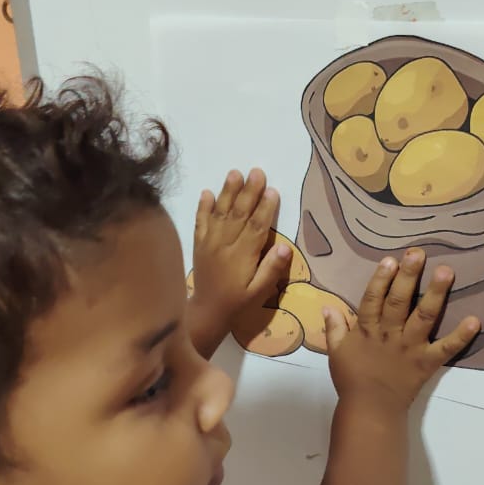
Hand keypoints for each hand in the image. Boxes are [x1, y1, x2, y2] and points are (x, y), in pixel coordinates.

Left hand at [188, 169, 292, 356]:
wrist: (206, 312)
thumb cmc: (238, 302)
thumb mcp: (259, 292)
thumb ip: (271, 270)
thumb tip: (285, 247)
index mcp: (242, 256)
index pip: (256, 226)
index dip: (265, 208)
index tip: (272, 190)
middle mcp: (225, 245)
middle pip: (238, 214)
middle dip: (248, 192)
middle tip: (257, 171)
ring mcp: (209, 243)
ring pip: (220, 213)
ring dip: (227, 192)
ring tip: (234, 173)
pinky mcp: (199, 245)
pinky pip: (200, 223)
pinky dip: (203, 207)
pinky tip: (207, 192)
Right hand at [322, 249, 479, 411]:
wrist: (369, 409)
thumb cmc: (351, 380)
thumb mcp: (336, 352)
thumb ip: (333, 328)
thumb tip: (327, 306)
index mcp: (367, 330)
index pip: (373, 299)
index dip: (381, 279)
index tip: (390, 260)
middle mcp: (390, 334)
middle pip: (398, 301)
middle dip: (408, 276)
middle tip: (418, 253)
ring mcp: (410, 347)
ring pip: (423, 317)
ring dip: (435, 294)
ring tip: (446, 272)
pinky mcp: (426, 363)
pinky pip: (445, 348)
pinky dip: (461, 336)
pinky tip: (475, 321)